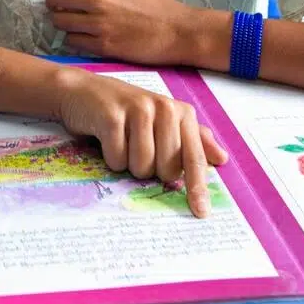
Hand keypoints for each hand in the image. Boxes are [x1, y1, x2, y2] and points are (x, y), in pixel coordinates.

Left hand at [44, 0, 197, 62]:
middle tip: (57, 7)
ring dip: (61, 22)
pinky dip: (73, 39)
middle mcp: (96, 0)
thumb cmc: (153, 7)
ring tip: (71, 23)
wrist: (177, 31)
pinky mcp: (102, 46)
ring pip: (60, 22)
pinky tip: (82, 37)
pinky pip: (73, 42)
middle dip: (51, 3)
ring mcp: (98, 24)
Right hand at [54, 69, 228, 216]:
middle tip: (137, 148)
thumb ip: (193, 138)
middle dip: (150, 169)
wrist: (81, 91)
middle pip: (167, 169)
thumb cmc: (125, 110)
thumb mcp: (162, 121)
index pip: (194, 157)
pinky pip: (117, 159)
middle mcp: (164, 107)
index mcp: (181, 112)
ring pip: (142, 167)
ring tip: (122, 143)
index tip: (200, 212)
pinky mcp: (111, 116)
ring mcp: (138, 109)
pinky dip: (111, 157)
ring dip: (129, 164)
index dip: (197, 187)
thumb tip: (222, 158)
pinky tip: (106, 139)